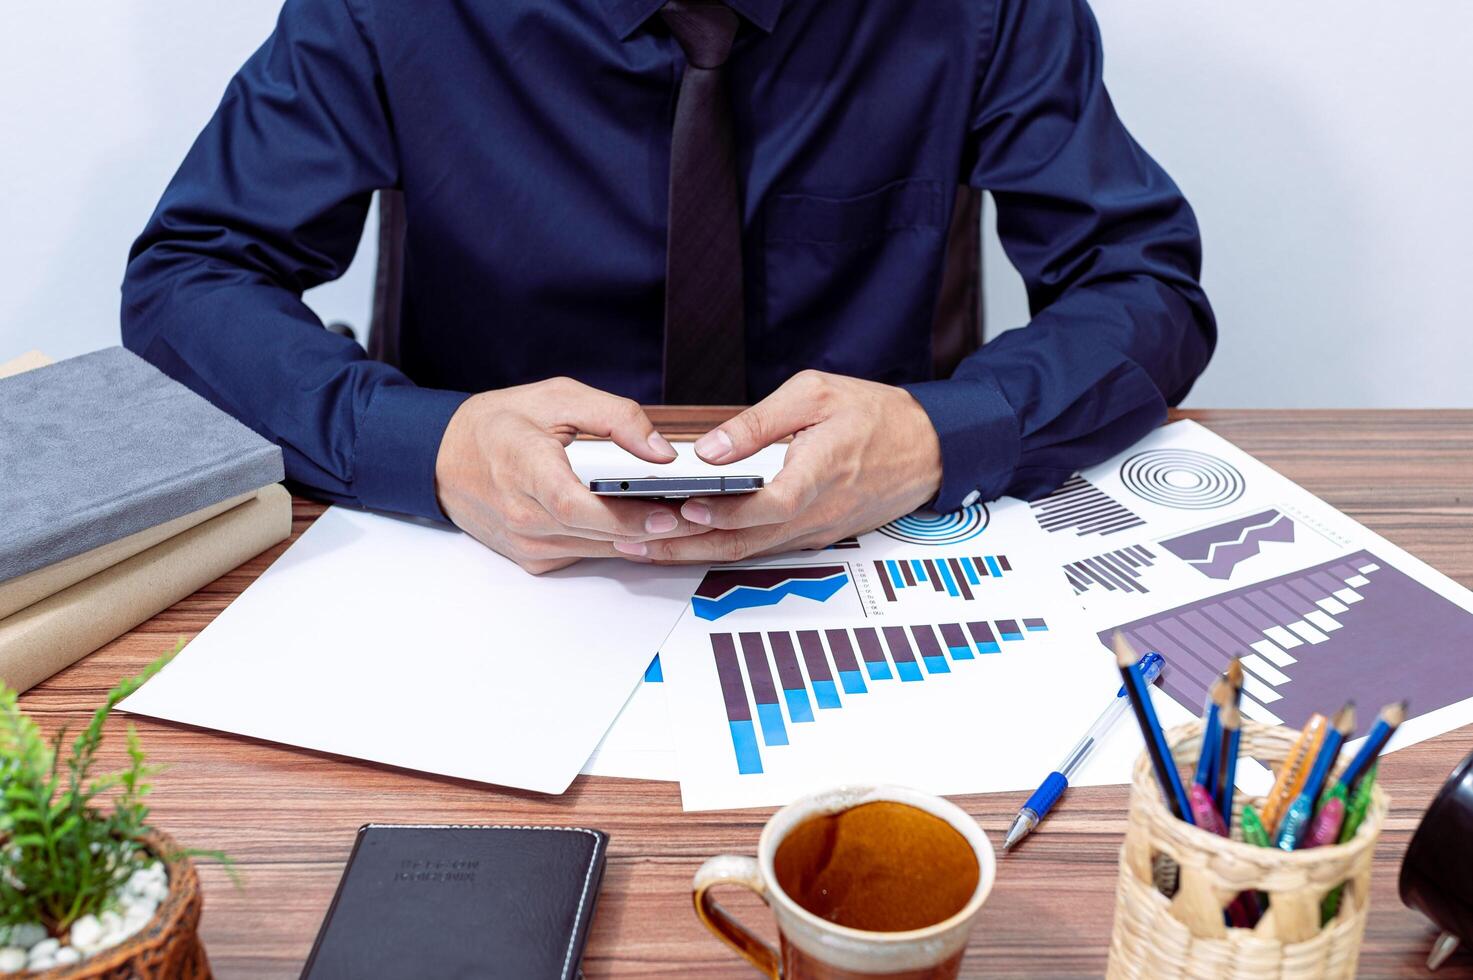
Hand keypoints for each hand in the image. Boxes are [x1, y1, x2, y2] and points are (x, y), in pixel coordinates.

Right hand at [435, 378, 706, 572]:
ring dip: (644, 540)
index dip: (627, 516)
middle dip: (655, 529)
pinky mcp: (533, 558)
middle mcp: (522, 515)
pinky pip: (586, 553)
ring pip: (598, 549)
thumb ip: (615, 417)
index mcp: (523, 468)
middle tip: (701, 515)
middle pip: (597, 533)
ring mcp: (526, 542)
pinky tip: (647, 526)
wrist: (444, 457)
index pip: (578, 507)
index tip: (669, 513)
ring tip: (688, 519)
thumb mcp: (557, 396)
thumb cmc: (499, 423)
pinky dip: (618, 541)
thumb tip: (662, 451)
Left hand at [626, 370, 942, 563]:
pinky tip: (686, 542)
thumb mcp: (816, 394)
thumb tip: (712, 448)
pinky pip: (761, 547)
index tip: (687, 510)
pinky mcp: (813, 536)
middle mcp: (816, 512)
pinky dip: (720, 547)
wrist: (928, 449)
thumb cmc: (876, 415)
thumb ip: (761, 421)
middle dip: (684, 545)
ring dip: (693, 553)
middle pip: (744, 540)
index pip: (770, 504)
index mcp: (819, 472)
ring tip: (643, 545)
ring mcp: (814, 530)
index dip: (727, 511)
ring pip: (747, 550)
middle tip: (634, 540)